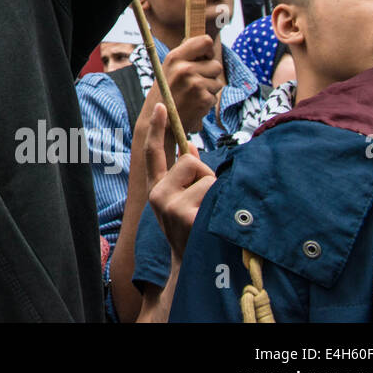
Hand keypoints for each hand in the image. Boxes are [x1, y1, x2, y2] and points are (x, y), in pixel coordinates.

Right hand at [145, 103, 215, 262]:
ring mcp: (169, 204)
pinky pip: (211, 190)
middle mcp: (157, 194)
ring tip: (208, 215)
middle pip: (189, 161)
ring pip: (204, 176)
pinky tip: (210, 222)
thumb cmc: (190, 231)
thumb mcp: (182, 201)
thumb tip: (189, 146)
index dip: (158, 128)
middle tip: (203, 204)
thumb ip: (183, 174)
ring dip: (214, 193)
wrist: (190, 267)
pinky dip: (218, 203)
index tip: (162, 105)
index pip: (154, 153)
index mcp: (156, 188)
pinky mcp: (183, 213)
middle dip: (205, 177)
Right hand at [161, 35, 221, 133]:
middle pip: (216, 65)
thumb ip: (186, 56)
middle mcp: (185, 69)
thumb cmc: (165, 93)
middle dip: (209, 75)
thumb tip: (207, 44)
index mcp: (175, 57)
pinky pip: (215, 96)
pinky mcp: (203, 99)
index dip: (208, 51)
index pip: (205, 41)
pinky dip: (207, 102)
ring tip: (192, 94)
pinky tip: (194, 104)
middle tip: (194, 84)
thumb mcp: (168, 68)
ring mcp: (195, 84)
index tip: (204, 60)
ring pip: (218, 82)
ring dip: (209, 89)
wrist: (160, 121)